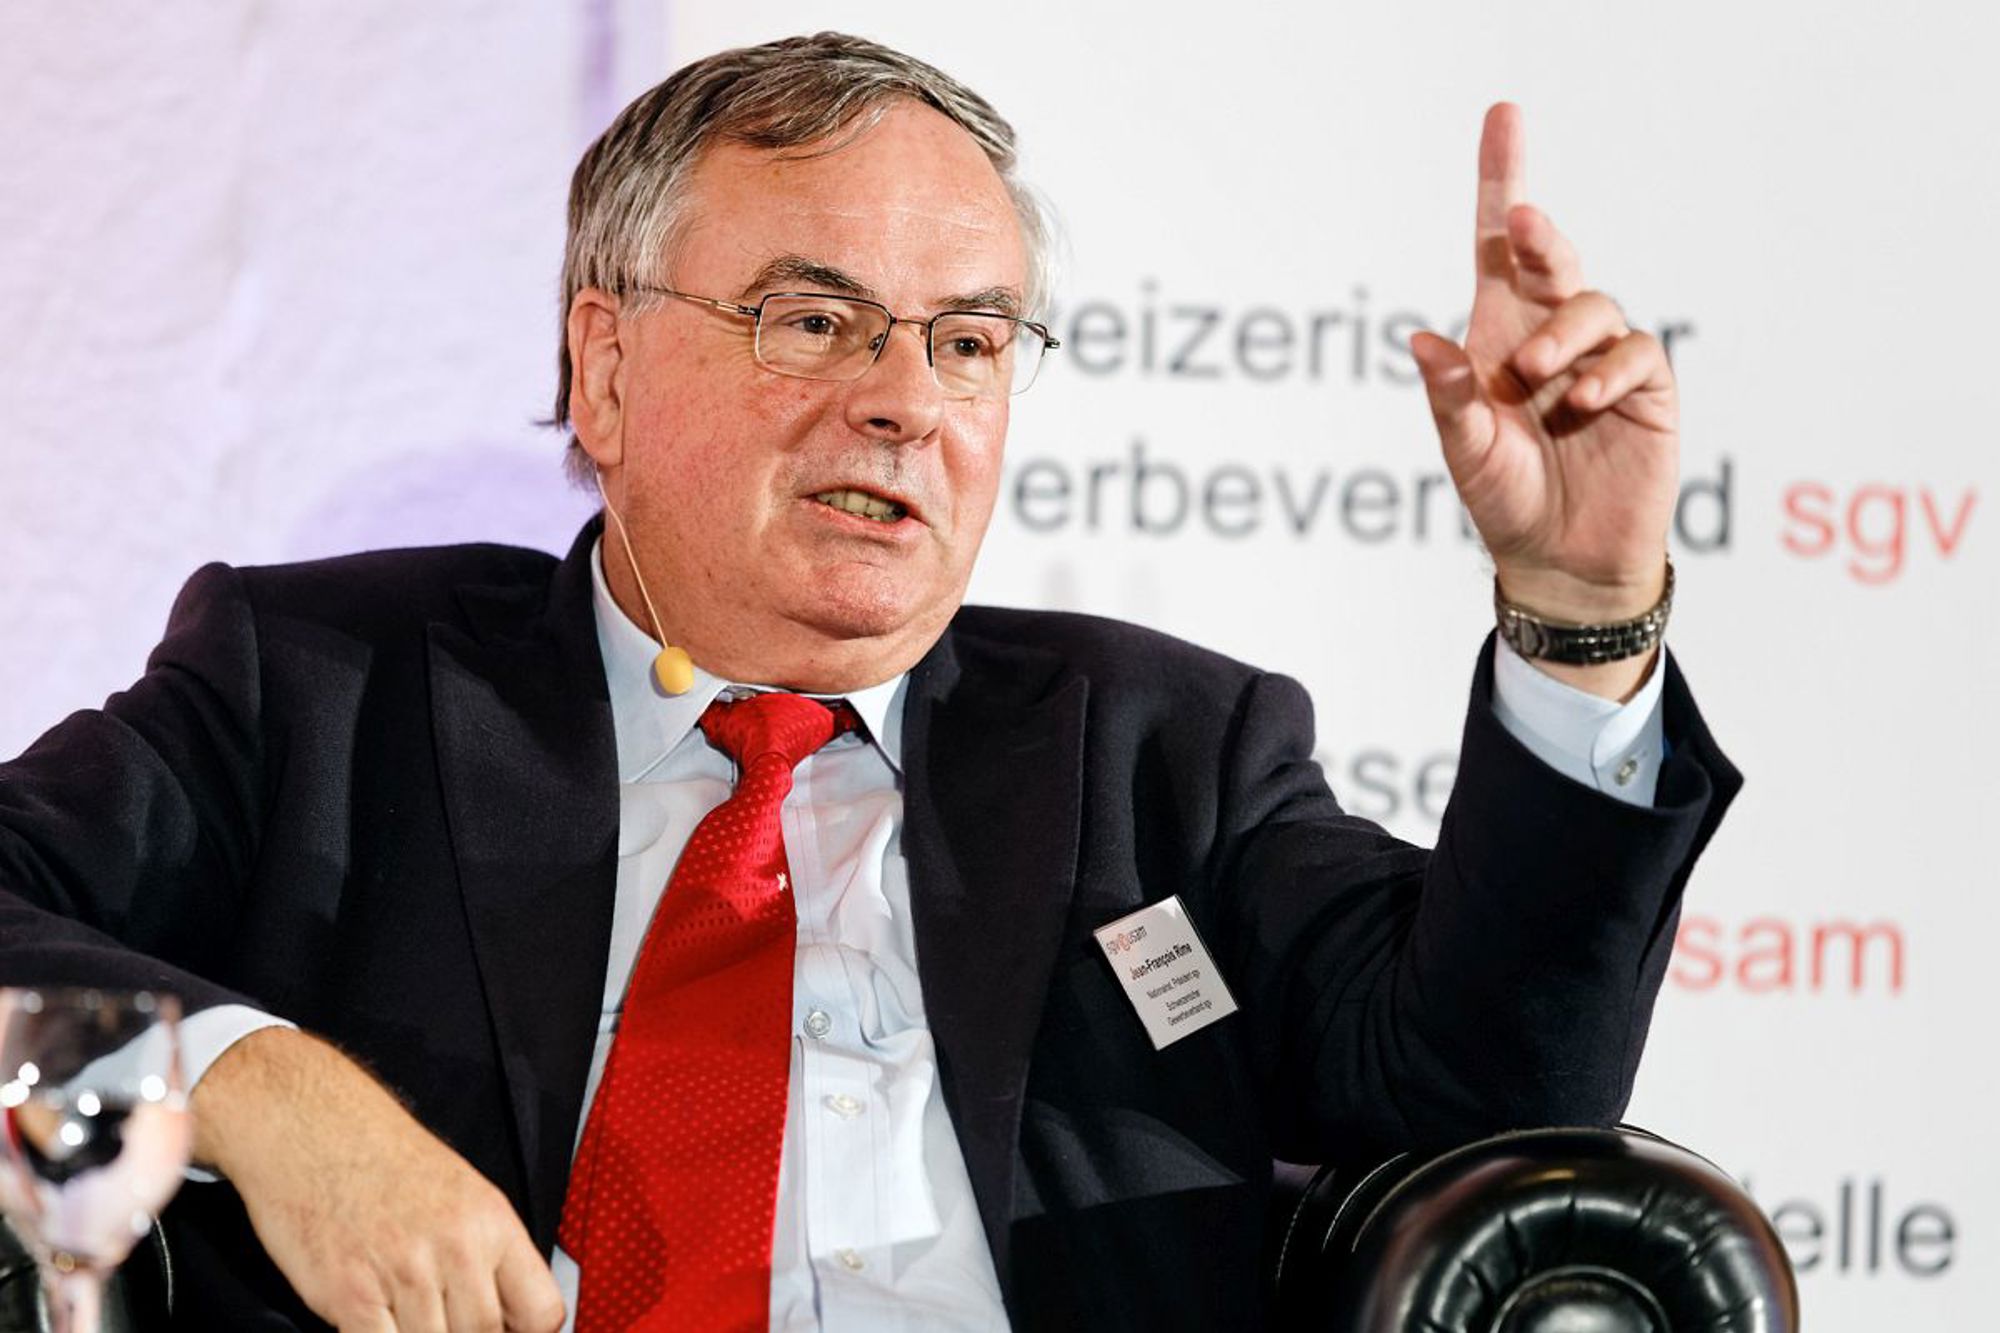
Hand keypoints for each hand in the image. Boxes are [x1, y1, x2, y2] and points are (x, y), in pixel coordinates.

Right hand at [190, 1028, 565, 1332]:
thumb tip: (504, 1314)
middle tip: (439, 1319)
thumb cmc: (381, 1157)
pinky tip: (371, 1322)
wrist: (310, 1126)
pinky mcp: (350, 1293)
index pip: (541, 1312)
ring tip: (401, 1314)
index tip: (504, 1331)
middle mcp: (456, 1247)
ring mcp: (404, 1272)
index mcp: (492, 1222)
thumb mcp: (462, 1191)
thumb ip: (487, 1253)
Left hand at [1410, 104, 1676, 692]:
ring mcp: (1599, 361)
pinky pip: (1634, 355)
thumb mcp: (1464, 454)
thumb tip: (1420, 339)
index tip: (1503, 117)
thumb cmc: (1505, 502)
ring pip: (1591, 305)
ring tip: (1534, 379)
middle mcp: (1549, 336)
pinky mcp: (1644, 392)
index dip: (1500, 182)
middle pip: (1548, 256)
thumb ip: (1448, 400)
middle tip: (1518, 223)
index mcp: (1497, 336)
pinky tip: (1578, 404)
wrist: (1560, 563)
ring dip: (1559, 333)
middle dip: (1536, 232)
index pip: (1496, 250)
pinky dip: (1606, 371)